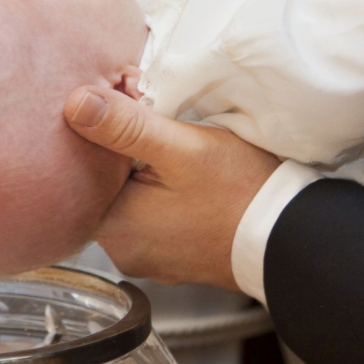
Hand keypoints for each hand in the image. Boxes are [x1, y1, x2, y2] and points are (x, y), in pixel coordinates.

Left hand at [64, 85, 279, 289]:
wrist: (288, 238)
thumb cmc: (241, 194)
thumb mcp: (181, 148)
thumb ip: (125, 126)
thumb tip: (75, 104)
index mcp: (113, 227)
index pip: (82, 172)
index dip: (101, 137)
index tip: (128, 114)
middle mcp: (123, 251)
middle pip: (106, 188)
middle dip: (124, 156)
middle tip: (159, 129)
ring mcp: (148, 259)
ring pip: (130, 202)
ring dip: (145, 177)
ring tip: (175, 155)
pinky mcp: (171, 259)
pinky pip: (153, 219)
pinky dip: (163, 198)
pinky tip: (186, 183)